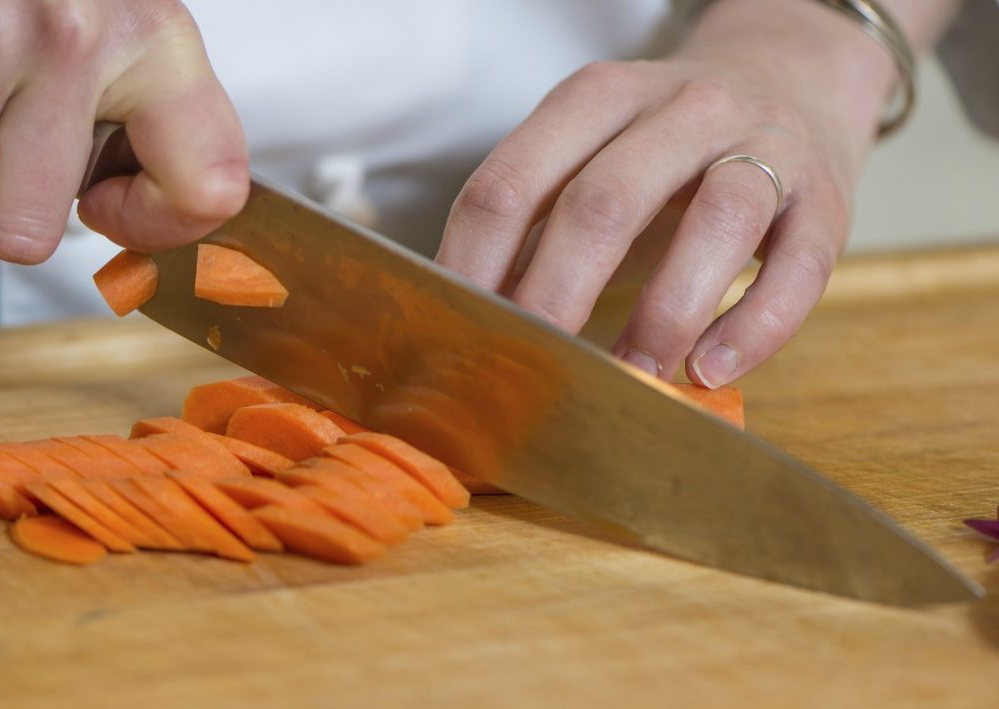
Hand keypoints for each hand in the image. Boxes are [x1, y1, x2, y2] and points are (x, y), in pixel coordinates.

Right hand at [0, 0, 247, 262]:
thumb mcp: (123, 19)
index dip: (154, 223)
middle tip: (4, 144)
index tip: (113, 202)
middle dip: (1, 206)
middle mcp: (74, 36)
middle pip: (26, 233)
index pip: (208, 186)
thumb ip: (149, 113)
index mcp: (151, 36)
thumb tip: (130, 206)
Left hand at [437, 0, 910, 386]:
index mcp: (598, 99)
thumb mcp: (591, 155)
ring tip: (633, 376)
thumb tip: (473, 319)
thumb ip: (534, 223)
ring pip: (717, 221)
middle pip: (603, 202)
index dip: (475, 265)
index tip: (458, 335)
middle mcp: (681, 109)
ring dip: (665, 313)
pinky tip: (712, 371)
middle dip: (557, 295)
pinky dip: (755, 326)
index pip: (512, 183)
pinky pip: (799, 265)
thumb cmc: (667, 147)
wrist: (794, 77)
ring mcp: (762, 145)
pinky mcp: (826, 197)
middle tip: (534, 368)